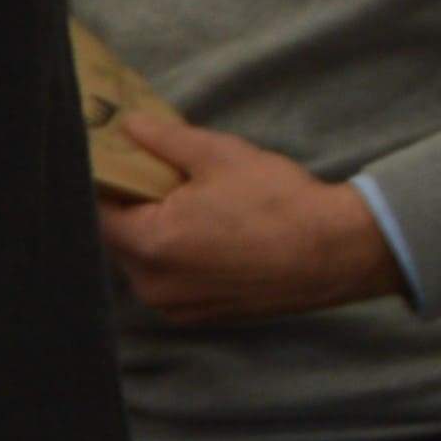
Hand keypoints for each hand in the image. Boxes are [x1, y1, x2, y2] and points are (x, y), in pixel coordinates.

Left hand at [99, 109, 403, 326]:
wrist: (343, 252)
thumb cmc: (281, 203)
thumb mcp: (218, 156)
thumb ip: (162, 140)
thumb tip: (127, 124)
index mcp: (149, 246)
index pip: (97, 210)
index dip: (104, 181)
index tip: (115, 161)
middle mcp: (154, 286)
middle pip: (118, 238)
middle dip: (131, 207)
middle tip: (155, 177)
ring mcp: (179, 307)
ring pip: (145, 262)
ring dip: (155, 233)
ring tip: (188, 204)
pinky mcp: (204, 317)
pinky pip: (172, 281)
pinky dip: (179, 257)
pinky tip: (208, 233)